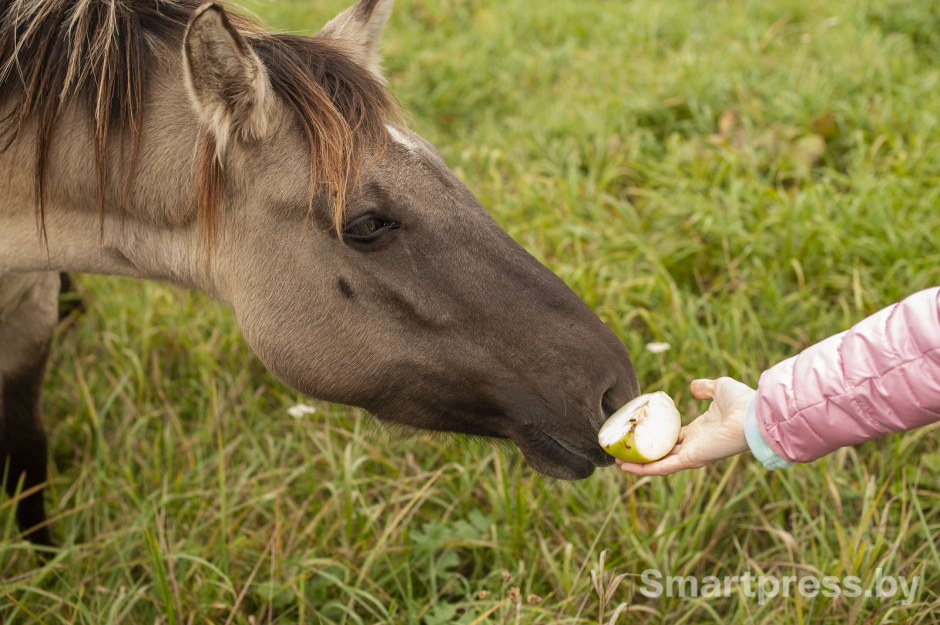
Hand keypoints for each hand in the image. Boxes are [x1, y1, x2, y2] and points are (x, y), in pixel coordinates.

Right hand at [615, 377, 754, 475]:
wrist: (753, 414)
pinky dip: (645, 469)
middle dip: (644, 453)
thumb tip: (692, 386)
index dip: (658, 436)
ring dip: (639, 465)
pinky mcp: (692, 459)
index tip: (641, 431)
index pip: (675, 438)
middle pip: (664, 453)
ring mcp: (693, 454)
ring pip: (660, 463)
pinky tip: (626, 468)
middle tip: (623, 449)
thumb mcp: (718, 387)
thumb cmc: (741, 401)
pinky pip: (664, 467)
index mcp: (701, 431)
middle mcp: (695, 445)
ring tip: (618, 460)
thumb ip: (705, 388)